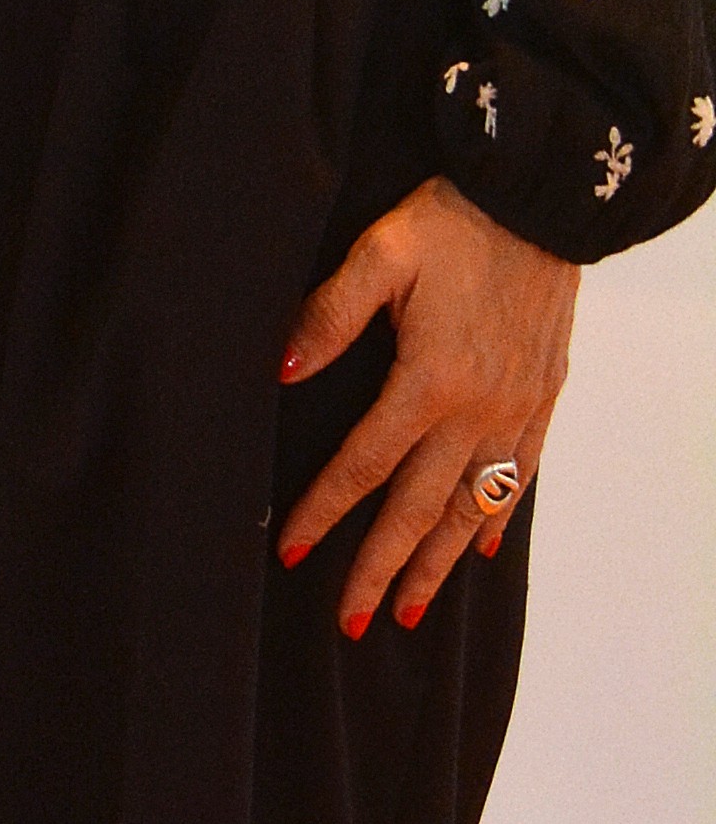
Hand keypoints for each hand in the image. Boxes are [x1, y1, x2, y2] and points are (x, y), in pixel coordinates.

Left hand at [278, 176, 577, 634]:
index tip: (290, 552)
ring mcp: (515, 411)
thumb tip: (281, 369)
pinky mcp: (543, 399)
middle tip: (350, 623)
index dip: (324, 512)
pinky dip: (496, 519)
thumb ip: (330, 314)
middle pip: (417, 508)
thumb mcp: (379, 252)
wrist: (542, 200)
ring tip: (410, 610)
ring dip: (437, 562)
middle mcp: (476, 411)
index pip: (363, 465)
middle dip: (381, 570)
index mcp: (428, 381)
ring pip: (470, 507)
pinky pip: (519, 476)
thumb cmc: (453, 221)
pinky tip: (476, 550)